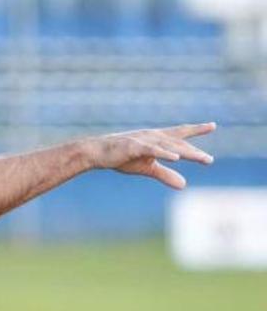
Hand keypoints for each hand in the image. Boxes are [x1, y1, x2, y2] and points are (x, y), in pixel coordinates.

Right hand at [86, 123, 215, 188]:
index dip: (196, 129)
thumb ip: (165, 175)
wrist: (97, 152)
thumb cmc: (121, 157)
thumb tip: (184, 185)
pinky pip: (153, 150)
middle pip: (179, 143)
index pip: (180, 133)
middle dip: (195, 152)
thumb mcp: (147, 168)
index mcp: (157, 139)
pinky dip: (165, 153)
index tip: (212, 125)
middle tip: (209, 160)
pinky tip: (176, 158)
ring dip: (186, 153)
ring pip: (170, 147)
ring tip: (201, 159)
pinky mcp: (134, 147)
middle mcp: (153, 136)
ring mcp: (144, 141)